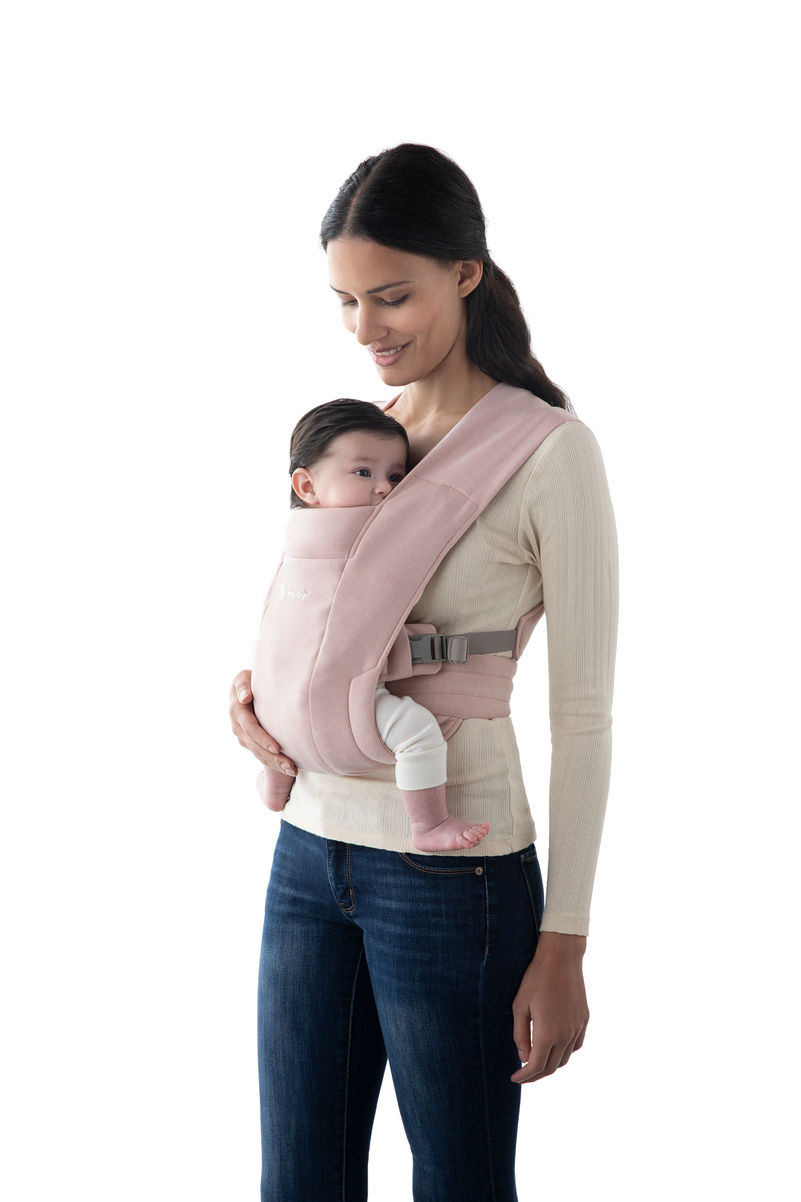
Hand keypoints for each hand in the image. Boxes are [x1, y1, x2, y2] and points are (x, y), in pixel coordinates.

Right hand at [229, 670, 296, 777]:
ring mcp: (242, 735)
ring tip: (293, 770)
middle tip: (290, 766)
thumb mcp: (245, 677)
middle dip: (272, 757)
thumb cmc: (252, 678)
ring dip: (275, 764)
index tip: (278, 748)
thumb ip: (244, 685)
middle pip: (255, 745)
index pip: (250, 727)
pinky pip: (260, 754)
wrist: (251, 687)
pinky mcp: (249, 741)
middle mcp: (237, 725)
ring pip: (258, 753)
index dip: (263, 739)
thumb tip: (244, 697)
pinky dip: (274, 762)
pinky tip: (288, 768)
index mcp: (236, 709)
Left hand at [511, 931, 588, 1083]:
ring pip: (565, 1059)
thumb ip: (520, 1035)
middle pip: (551, 1067)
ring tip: (536, 1062)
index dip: (524, 1076)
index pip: (536, 1067)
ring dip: (551, 1065)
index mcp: (547, 1033)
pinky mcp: (584, 1020)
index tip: (514, 1078)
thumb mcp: (519, 1006)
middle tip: (523, 1074)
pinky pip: (576, 1046)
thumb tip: (524, 1058)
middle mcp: (566, 1035)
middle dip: (536, 1075)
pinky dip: (564, 1053)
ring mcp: (577, 1028)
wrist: (561, 958)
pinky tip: (554, 1048)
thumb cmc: (535, 979)